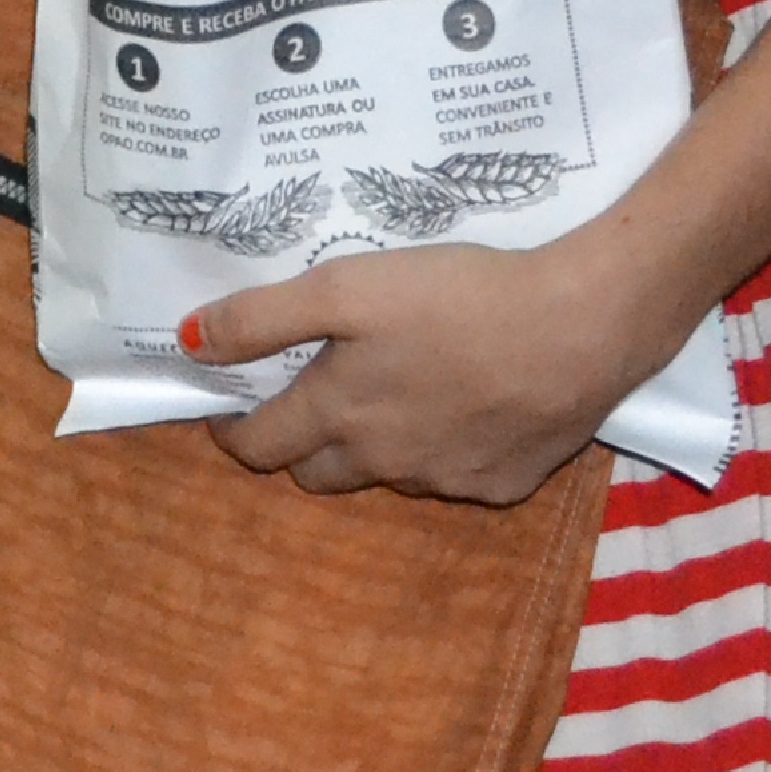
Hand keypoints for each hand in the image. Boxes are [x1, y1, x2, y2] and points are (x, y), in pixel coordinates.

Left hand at [186, 225, 717, 506]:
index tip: (227, 412)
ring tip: (394, 391)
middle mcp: (384, 462)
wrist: (583, 325)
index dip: (232, 432)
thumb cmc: (457, 297)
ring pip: (386, 474)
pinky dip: (443, 449)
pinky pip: (453, 475)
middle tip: (309, 400)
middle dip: (300, 446)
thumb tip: (188, 343)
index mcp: (338, 415)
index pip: (258, 448)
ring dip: (374, 446)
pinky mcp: (505, 484)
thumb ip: (260, 318)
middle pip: (317, 475)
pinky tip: (466, 405)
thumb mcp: (345, 287)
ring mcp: (447, 480)